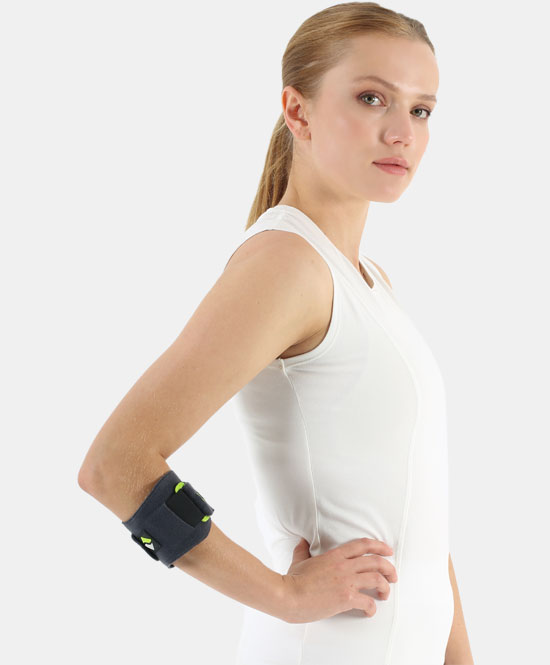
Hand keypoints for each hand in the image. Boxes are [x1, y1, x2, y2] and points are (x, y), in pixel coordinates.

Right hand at [281, 536, 396, 622]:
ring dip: (386, 587)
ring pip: (377, 579)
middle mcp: (344, 566)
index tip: (388, 550)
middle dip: (389, 568)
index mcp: (335, 555)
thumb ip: (303, 549)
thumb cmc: (292, 580)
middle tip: (393, 575)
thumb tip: (302, 541)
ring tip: (386, 593)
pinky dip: (372, 607)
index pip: (362, 545)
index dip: (379, 546)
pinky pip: (368, 602)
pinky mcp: (346, 598)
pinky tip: (370, 611)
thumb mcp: (299, 560)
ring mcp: (346, 581)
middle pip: (376, 562)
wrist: (288, 595)